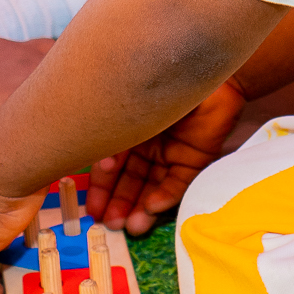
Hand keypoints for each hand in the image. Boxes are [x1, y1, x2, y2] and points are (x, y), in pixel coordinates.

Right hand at [90, 79, 248, 233]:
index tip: (92, 211)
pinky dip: (166, 197)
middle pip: (130, 182)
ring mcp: (171, 155)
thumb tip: (101, 167)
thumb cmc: (158, 80)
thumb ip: (116, 140)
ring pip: (153, 187)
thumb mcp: (130, 112)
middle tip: (110, 225)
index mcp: (127, 132)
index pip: (110, 168)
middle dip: (120, 205)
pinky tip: (152, 208)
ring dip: (140, 208)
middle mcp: (147, 147)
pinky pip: (179, 183)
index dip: (100, 190)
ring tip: (131, 227)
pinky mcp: (194, 160)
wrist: (202, 66)